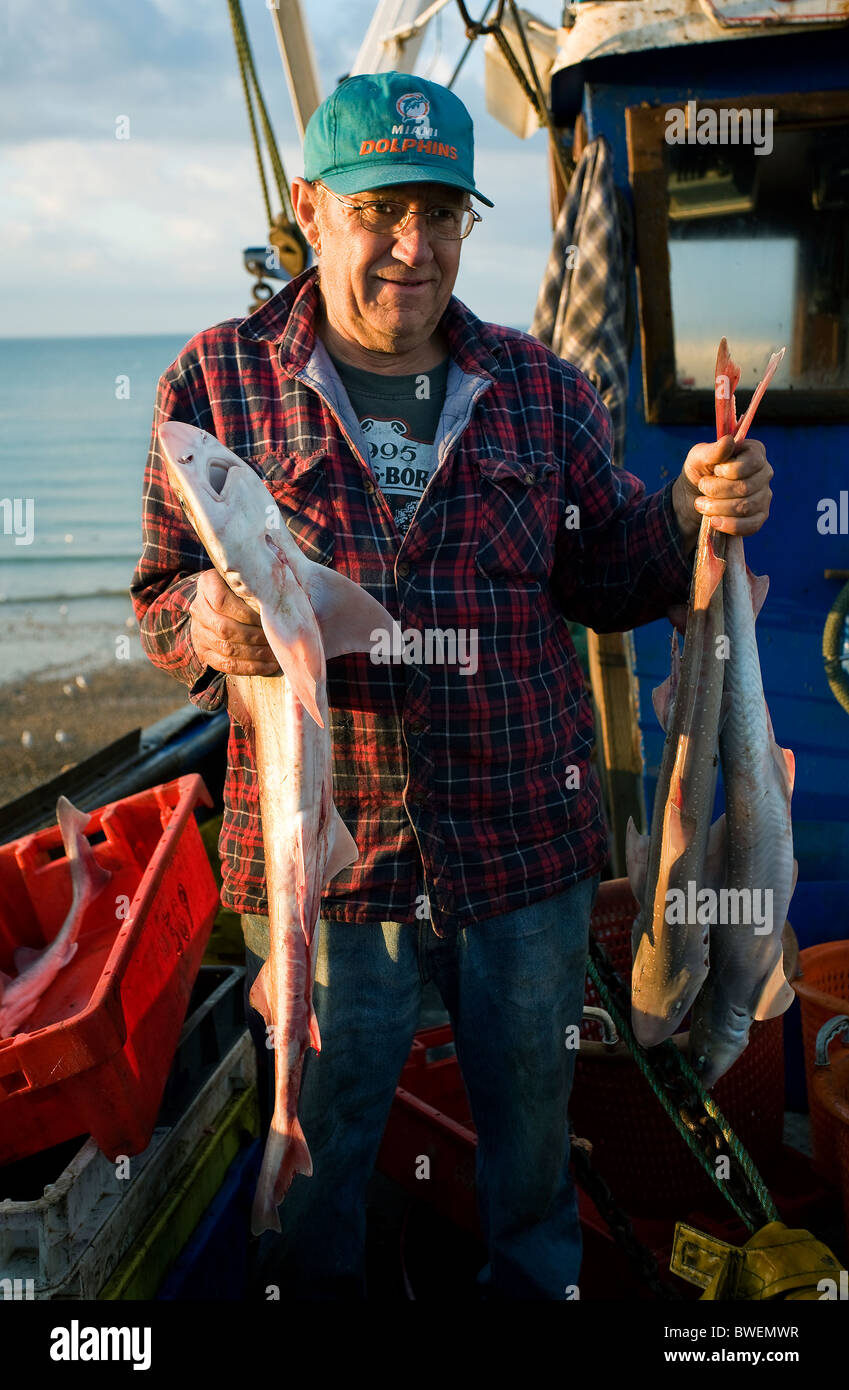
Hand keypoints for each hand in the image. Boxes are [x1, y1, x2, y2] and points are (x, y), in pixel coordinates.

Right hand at [189, 569, 279, 675]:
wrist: (218, 605)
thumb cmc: (241, 590)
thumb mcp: (244, 581)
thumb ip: (256, 586)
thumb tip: (284, 599)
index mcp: (207, 584)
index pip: (222, 601)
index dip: (246, 613)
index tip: (267, 618)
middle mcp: (199, 608)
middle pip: (225, 628)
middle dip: (254, 637)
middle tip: (275, 640)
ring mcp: (198, 632)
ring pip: (226, 648)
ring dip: (255, 654)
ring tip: (275, 655)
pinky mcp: (203, 651)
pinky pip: (225, 664)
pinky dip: (249, 667)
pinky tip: (268, 666)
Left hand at [672, 435, 773, 550]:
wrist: (693, 497)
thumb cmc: (700, 471)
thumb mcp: (699, 457)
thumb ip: (712, 450)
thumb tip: (728, 441)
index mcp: (755, 452)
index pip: (752, 462)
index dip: (728, 470)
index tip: (714, 471)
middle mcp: (764, 473)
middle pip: (746, 487)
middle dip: (717, 491)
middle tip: (701, 488)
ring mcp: (764, 496)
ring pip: (745, 507)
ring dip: (718, 508)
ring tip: (701, 504)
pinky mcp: (759, 517)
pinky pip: (751, 525)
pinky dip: (730, 526)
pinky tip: (714, 522)